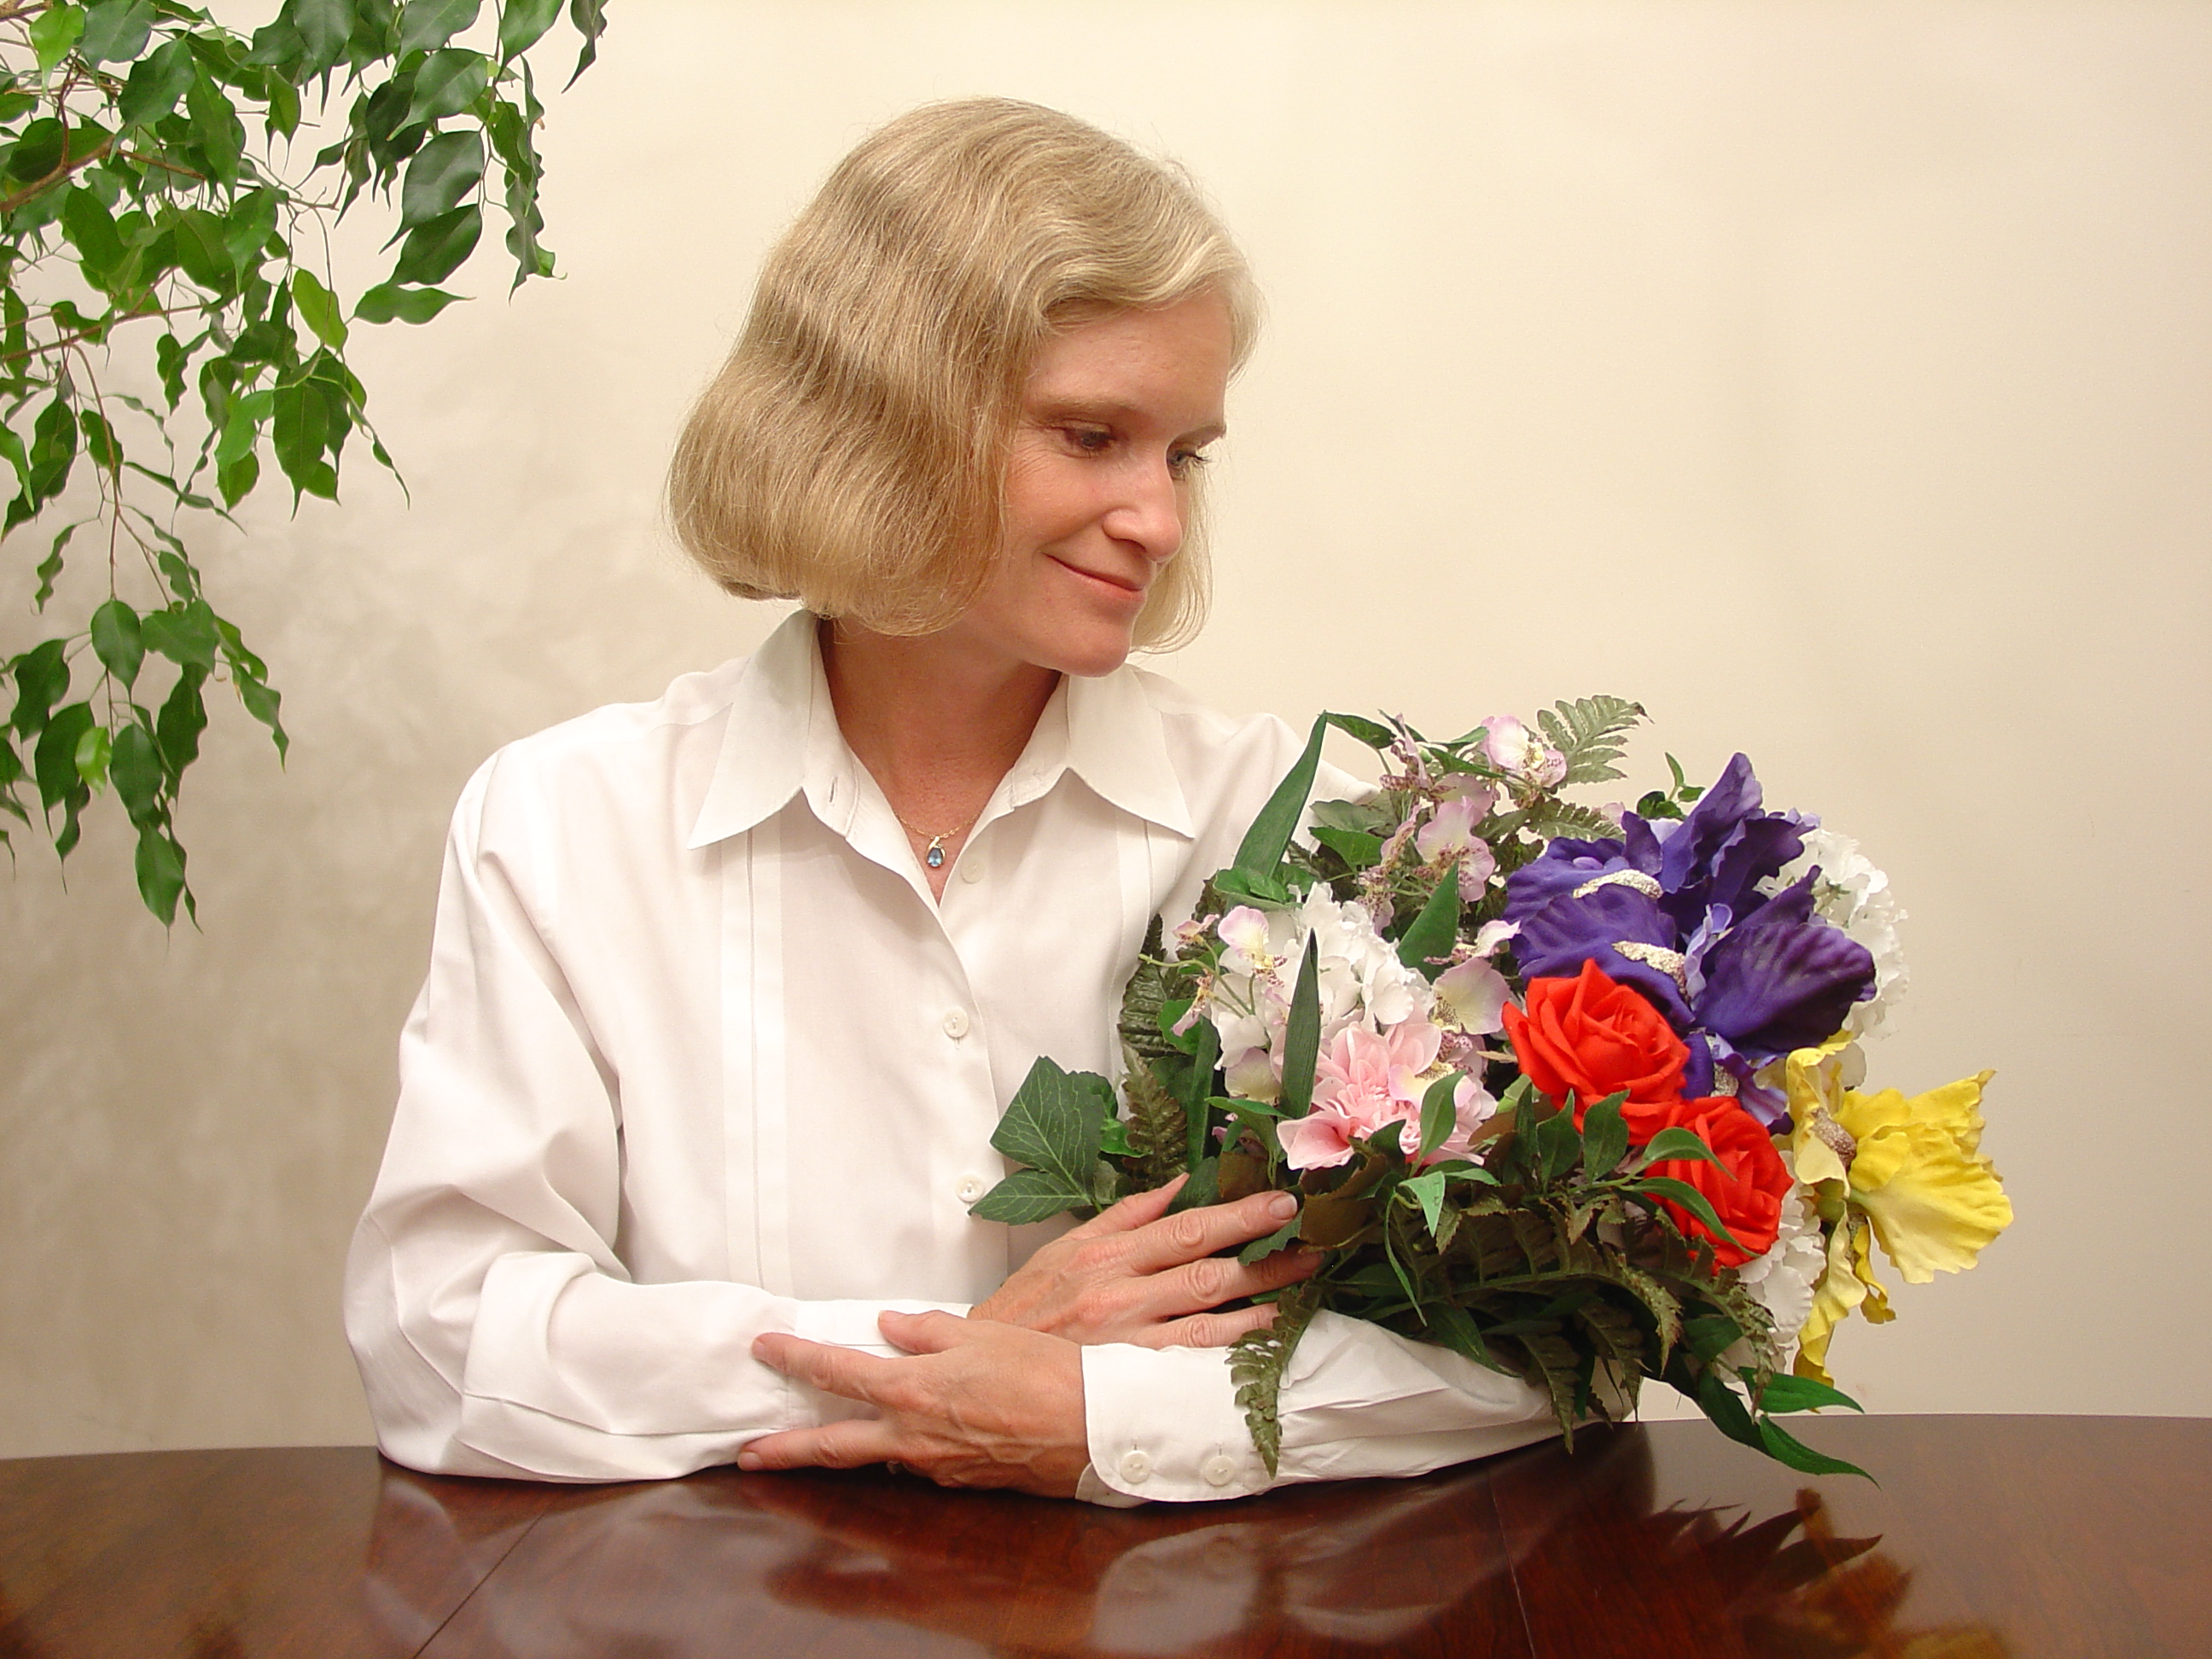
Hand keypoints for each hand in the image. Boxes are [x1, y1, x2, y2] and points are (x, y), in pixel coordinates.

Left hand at [741, 1310, 1086, 1496]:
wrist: (1091, 1426)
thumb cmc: (1043, 1373)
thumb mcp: (981, 1333)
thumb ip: (927, 1330)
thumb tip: (890, 1326)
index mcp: (912, 1389)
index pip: (836, 1372)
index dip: (794, 1358)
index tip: (765, 1347)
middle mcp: (913, 1436)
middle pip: (831, 1447)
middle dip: (784, 1453)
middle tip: (748, 1456)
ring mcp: (934, 1465)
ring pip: (873, 1461)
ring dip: (840, 1455)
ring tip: (811, 1449)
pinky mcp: (960, 1481)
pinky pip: (916, 1465)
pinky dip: (897, 1454)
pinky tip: (899, 1443)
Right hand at [972, 1177, 1316, 1346]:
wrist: (986, 1372)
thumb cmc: (1026, 1310)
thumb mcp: (1064, 1249)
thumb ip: (1124, 1216)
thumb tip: (1177, 1185)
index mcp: (1105, 1257)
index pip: (1184, 1228)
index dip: (1235, 1215)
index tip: (1277, 1203)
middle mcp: (1121, 1295)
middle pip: (1205, 1267)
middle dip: (1262, 1251)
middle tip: (1310, 1239)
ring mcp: (1129, 1340)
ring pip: (1206, 1313)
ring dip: (1259, 1298)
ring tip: (1300, 1282)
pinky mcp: (1131, 1376)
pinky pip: (1192, 1357)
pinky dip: (1231, 1343)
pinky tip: (1264, 1332)